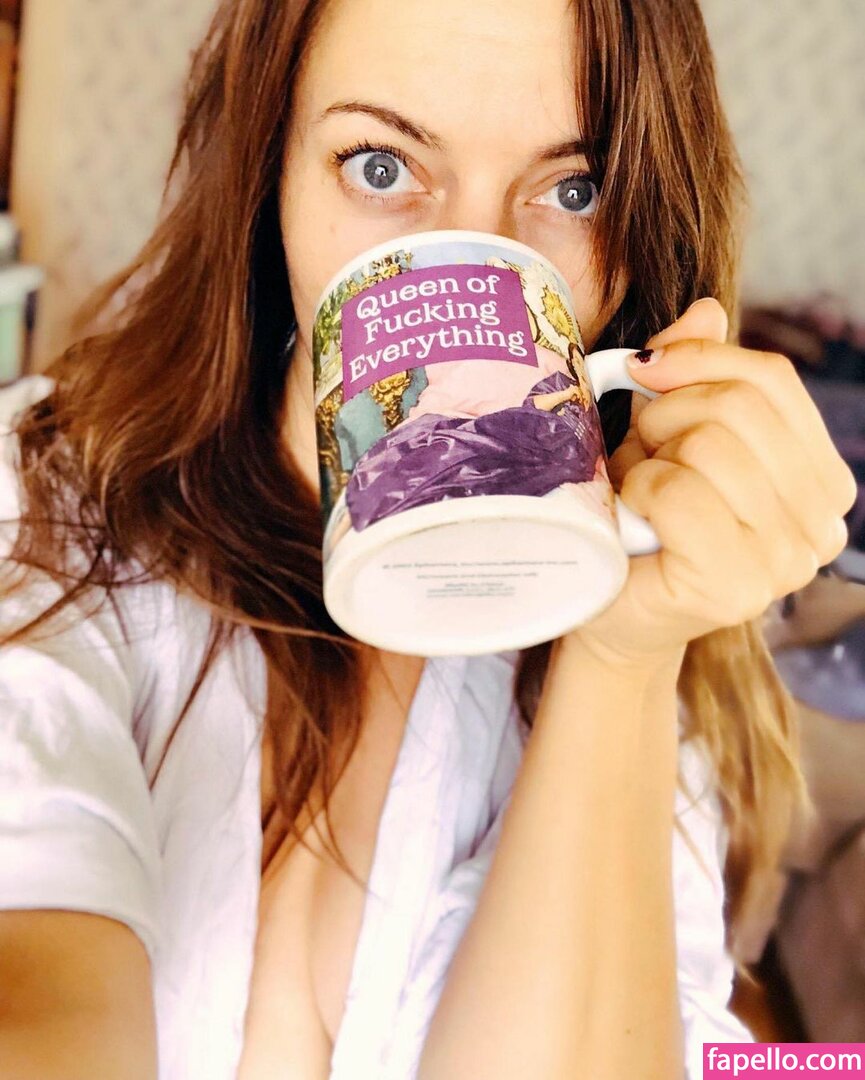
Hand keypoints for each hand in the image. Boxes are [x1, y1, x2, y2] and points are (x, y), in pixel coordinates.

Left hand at [568, 299, 857, 667]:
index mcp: (821, 478)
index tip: (646, 366)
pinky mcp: (737, 587)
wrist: (614, 606)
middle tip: (639, 446)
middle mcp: (821, 522)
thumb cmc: (645, 517)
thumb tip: (705, 310)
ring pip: (711, 446)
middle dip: (669, 411)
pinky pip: (681, 494)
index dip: (702, 358)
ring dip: (653, 456)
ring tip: (641, 485)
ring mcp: (786, 561)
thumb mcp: (670, 432)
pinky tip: (636, 514)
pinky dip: (642, 490)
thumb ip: (695, 373)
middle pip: (742, 408)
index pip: (774, 380)